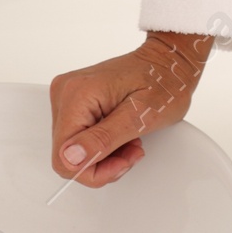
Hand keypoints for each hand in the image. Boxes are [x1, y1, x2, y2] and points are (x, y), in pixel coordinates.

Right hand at [48, 30, 212, 186]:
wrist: (167, 61)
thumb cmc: (163, 81)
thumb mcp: (139, 116)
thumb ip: (103, 139)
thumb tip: (71, 157)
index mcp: (77, 95)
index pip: (64, 158)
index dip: (93, 170)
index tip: (122, 162)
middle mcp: (65, 92)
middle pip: (67, 155)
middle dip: (102, 162)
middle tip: (131, 150)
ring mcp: (69, 96)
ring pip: (73, 150)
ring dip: (104, 153)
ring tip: (130, 140)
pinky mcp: (76, 101)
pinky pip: (80, 137)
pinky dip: (101, 143)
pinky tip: (121, 134)